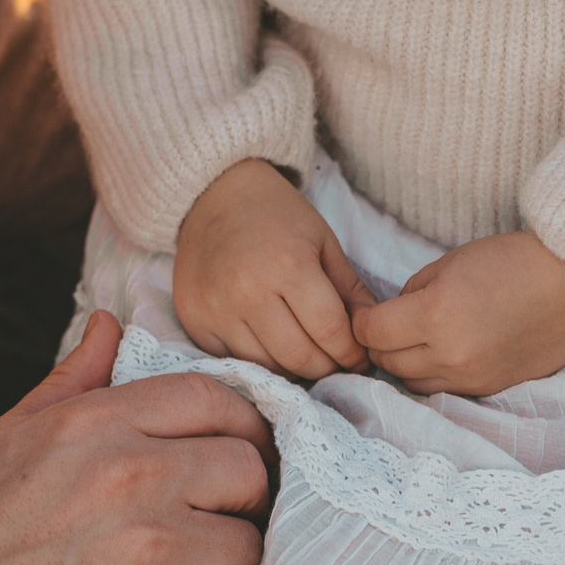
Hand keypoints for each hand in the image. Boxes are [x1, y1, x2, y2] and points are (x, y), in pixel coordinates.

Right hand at [0, 312, 269, 564]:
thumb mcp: (1, 442)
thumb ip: (68, 383)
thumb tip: (107, 325)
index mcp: (95, 426)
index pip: (211, 398)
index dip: (238, 423)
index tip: (236, 448)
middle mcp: (134, 478)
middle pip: (248, 469)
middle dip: (244, 494)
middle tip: (221, 516)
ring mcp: (156, 552)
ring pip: (250, 545)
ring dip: (231, 564)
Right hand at [174, 159, 374, 379]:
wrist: (214, 196)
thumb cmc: (276, 215)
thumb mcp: (323, 241)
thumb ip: (350, 290)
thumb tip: (371, 334)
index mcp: (288, 265)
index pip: (330, 331)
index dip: (351, 352)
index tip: (359, 357)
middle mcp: (248, 292)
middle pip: (299, 357)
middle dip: (326, 367)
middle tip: (336, 361)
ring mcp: (216, 309)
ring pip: (267, 366)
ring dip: (293, 368)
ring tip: (306, 352)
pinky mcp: (193, 320)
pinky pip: (235, 359)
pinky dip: (259, 359)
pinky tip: (270, 343)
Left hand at [355, 230, 564, 397]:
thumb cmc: (515, 261)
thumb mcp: (451, 263)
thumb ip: (412, 293)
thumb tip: (390, 317)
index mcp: (438, 315)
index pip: (372, 334)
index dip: (362, 323)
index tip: (364, 314)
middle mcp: (453, 355)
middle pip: (387, 363)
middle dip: (379, 344)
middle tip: (386, 326)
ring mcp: (474, 377)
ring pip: (412, 383)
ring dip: (404, 363)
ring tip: (414, 340)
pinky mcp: (492, 388)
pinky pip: (445, 389)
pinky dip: (435, 373)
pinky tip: (443, 352)